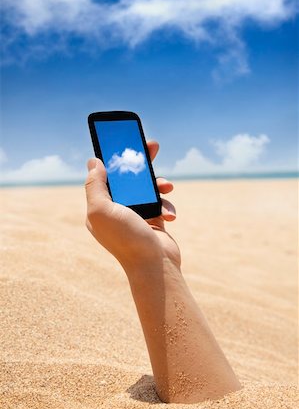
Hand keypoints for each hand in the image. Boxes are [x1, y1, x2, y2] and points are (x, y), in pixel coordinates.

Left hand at [85, 141, 180, 270]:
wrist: (155, 267)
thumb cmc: (126, 239)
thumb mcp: (101, 210)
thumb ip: (94, 185)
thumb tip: (92, 162)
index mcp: (100, 208)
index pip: (105, 176)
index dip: (114, 157)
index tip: (124, 141)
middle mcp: (116, 210)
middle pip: (128, 178)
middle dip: (141, 163)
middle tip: (152, 146)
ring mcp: (136, 215)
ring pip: (147, 189)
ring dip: (159, 185)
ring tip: (167, 186)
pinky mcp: (153, 220)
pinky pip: (161, 203)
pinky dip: (167, 205)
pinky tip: (169, 215)